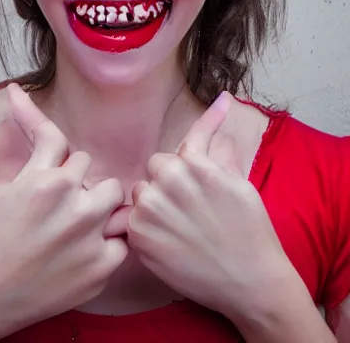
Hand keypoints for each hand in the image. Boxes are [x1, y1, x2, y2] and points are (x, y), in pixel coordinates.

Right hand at [0, 84, 127, 341]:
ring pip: (114, 195)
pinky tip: (83, 249)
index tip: (48, 155)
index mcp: (45, 181)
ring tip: (76, 219)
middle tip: (56, 197)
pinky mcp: (101, 268)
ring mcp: (91, 237)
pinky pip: (120, 239)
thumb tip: (15, 99)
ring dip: (96, 201)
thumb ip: (14, 150)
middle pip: (88, 164)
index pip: (59, 140)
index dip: (51, 148)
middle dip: (72, 175)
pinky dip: (105, 243)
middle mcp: (74, 204)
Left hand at [127, 92, 292, 318]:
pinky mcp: (138, 235)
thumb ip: (222, 153)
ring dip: (155, 203)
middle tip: (189, 205)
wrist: (251, 282)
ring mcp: (150, 209)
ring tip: (180, 226)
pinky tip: (168, 241)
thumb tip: (226, 111)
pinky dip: (146, 227)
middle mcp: (168, 181)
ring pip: (141, 192)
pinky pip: (132, 219)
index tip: (223, 102)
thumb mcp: (241, 187)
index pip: (185, 143)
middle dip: (169, 180)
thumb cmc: (251, 232)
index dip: (204, 126)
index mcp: (195, 166)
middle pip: (157, 167)